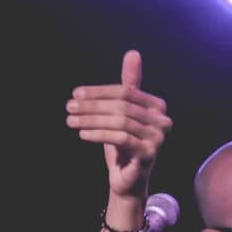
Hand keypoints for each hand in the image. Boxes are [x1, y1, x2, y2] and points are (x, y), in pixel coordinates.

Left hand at [66, 50, 171, 197]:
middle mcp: (162, 120)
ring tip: (71, 121)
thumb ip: (128, 85)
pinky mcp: (149, 154)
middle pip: (121, 106)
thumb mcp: (122, 113)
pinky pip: (121, 138)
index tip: (76, 94)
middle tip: (69, 107)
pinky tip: (82, 134)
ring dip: (91, 120)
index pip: (125, 92)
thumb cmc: (122, 143)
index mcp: (157, 106)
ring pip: (119, 122)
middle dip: (92, 105)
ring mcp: (158, 138)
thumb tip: (133, 52)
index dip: (99, 92)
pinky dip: (99, 135)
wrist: (126, 179)